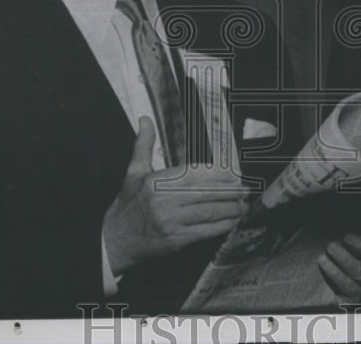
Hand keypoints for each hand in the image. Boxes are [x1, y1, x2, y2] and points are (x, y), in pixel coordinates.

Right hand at [103, 117, 251, 272]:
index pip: (194, 173)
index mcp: (156, 182)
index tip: (234, 173)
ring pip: (208, 212)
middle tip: (246, 188)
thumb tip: (145, 119)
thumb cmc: (126, 205)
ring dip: (230, 209)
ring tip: (244, 204)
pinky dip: (221, 226)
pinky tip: (232, 221)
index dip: (217, 173)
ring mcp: (170, 222)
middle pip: (205, 193)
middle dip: (230, 191)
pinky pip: (205, 231)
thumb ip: (144, 145)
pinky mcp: (175, 241)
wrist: (113, 241)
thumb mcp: (133, 172)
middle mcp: (164, 201)